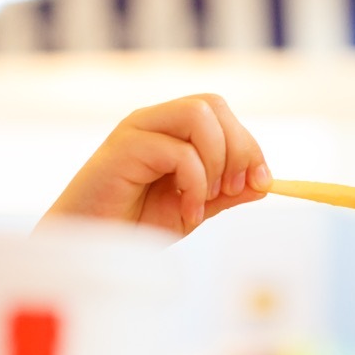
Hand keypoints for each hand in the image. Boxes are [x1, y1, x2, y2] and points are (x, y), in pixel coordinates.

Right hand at [38, 94, 270, 236]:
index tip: (261, 183)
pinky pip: (178, 152)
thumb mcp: (192, 210)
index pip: (220, 112)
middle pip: (213, 104)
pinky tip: (187, 213)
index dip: (249, 145)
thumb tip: (264, 184)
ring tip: (205, 200)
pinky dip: (194, 185)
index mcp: (169, 129)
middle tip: (232, 190)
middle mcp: (153, 121)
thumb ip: (225, 194)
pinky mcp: (123, 149)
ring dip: (216, 161)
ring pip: (199, 115)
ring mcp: (136, 130)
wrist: (90, 249)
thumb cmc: (133, 227)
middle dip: (238, 148)